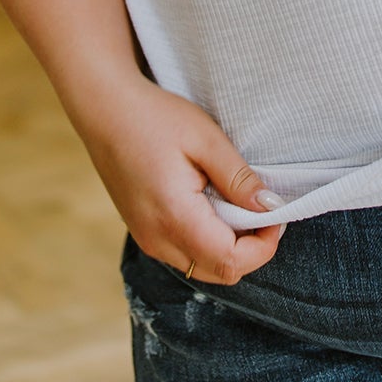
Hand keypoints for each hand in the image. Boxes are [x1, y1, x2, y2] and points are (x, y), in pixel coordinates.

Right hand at [72, 74, 285, 284]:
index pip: (230, 261)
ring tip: (238, 201)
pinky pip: (185, 252)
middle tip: (263, 207)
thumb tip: (271, 207)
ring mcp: (147, 239)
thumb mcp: (206, 139)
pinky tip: (213, 204)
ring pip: (202, 265)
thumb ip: (238, 178)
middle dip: (251, 249)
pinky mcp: (144, 231)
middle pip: (220, 272)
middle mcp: (158, 240)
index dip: (263, 246)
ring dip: (230, 245)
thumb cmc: (156, 117)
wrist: (105, 109)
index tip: (276, 212)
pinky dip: (209, 239)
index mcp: (174, 218)